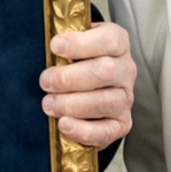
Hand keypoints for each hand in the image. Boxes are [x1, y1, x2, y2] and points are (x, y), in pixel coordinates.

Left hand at [39, 21, 134, 147]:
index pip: (109, 40)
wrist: (87, 87)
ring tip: (49, 104)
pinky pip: (106, 131)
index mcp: (117, 44)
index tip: (55, 46)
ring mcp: (125, 98)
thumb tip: (46, 48)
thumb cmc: (75, 62)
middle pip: (105, 71)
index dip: (80, 43)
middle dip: (69, 78)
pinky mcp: (121, 124)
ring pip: (105, 102)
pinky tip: (64, 124)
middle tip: (45, 81)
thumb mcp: (73, 45)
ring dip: (72, 104)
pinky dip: (83, 130)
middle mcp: (125, 70)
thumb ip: (63, 45)